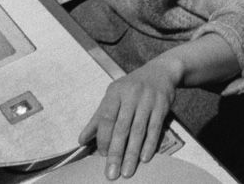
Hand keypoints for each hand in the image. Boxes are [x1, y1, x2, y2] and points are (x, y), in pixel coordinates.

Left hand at [80, 58, 180, 179]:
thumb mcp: (114, 96)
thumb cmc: (133, 86)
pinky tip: (144, 158)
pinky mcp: (162, 106)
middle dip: (116, 152)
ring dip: (132, 153)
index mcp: (115, 92)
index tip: (102, 155)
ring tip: (127, 171)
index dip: (103, 138)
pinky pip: (155, 128)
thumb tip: (82, 140)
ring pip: (138, 131)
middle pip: (121, 127)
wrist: (161, 71)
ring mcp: (148, 100)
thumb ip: (98, 118)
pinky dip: (149, 144)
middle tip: (111, 173)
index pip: (106, 118)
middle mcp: (131, 95)